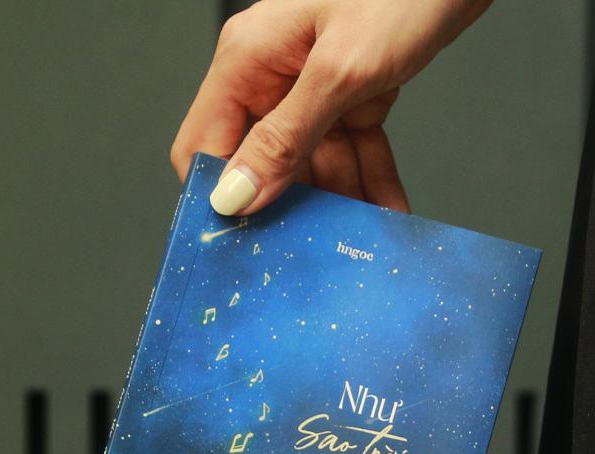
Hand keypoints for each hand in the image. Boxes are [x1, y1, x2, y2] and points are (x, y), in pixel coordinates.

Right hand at [170, 0, 490, 216]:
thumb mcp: (339, 72)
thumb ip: (285, 137)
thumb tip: (235, 194)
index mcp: (248, 60)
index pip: (205, 144)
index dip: (218, 196)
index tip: (241, 243)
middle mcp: (273, 75)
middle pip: (264, 163)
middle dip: (291, 208)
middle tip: (312, 253)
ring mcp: (314, 85)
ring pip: (314, 165)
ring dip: (341, 202)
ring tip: (361, 240)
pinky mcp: (353, 91)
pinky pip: (353, 150)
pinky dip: (372, 180)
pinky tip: (389, 212)